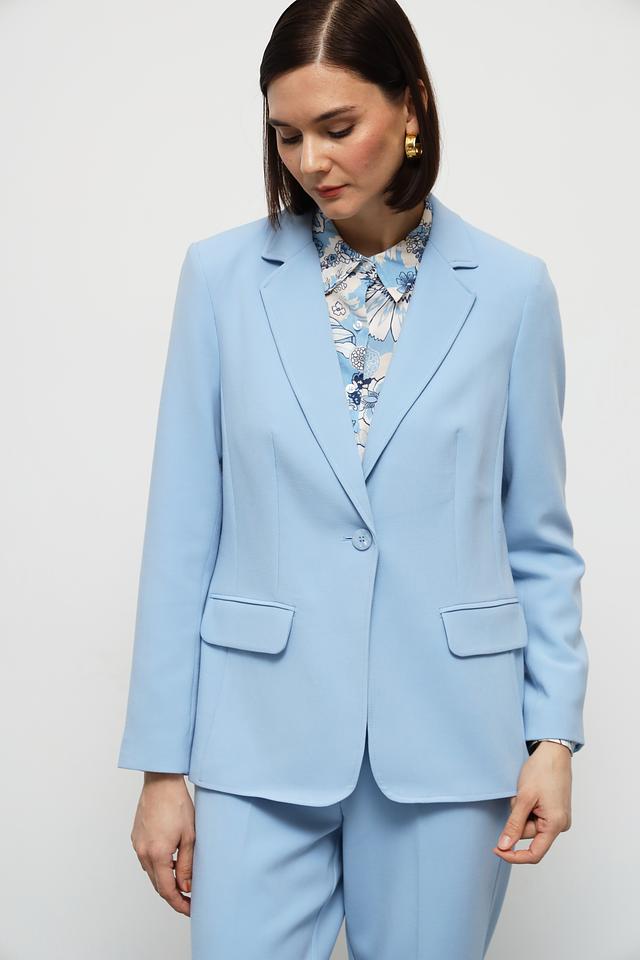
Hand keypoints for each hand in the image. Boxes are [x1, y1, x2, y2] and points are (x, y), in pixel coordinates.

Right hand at [130, 773, 194, 914]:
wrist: (160, 783)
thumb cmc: (177, 805)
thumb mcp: (189, 837)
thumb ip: (187, 865)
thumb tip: (186, 888)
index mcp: (157, 854)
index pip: (167, 890)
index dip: (179, 903)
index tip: (190, 909)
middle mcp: (143, 852)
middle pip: (157, 884)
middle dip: (173, 895)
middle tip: (189, 900)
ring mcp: (137, 845)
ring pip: (151, 873)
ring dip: (165, 881)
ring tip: (182, 881)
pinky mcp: (136, 838)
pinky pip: (146, 860)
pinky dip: (158, 866)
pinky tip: (170, 862)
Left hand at [493, 741, 571, 863]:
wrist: (553, 753)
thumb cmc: (542, 771)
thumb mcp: (523, 798)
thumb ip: (514, 824)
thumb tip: (504, 846)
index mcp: (555, 825)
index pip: (534, 853)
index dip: (514, 855)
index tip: (497, 849)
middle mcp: (560, 825)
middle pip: (529, 835)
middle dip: (517, 819)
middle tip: (516, 798)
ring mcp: (557, 818)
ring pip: (529, 825)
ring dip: (521, 812)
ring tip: (524, 793)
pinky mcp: (553, 811)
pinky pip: (534, 817)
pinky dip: (526, 808)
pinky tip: (528, 793)